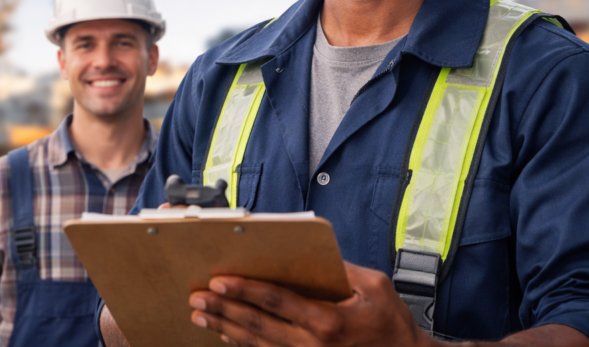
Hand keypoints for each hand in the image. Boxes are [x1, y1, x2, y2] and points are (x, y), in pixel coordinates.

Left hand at [188, 261, 433, 346]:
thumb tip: (307, 251)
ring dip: (225, 327)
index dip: (245, 291)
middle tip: (197, 297)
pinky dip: (242, 344)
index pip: (277, 302)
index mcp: (328, 321)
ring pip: (256, 343)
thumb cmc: (392, 325)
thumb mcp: (375, 287)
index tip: (219, 281)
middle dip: (224, 309)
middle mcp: (312, 345)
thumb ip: (340, 269)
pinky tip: (224, 334)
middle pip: (258, 324)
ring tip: (200, 315)